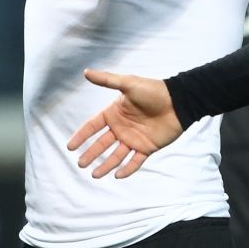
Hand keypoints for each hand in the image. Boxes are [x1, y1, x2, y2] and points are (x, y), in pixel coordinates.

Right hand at [67, 70, 184, 178]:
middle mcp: (122, 127)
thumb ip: (107, 80)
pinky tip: (118, 175)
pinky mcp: (147, 147)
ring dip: (105, 165)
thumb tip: (86, 72)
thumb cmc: (153, 91)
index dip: (81, 136)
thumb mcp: (128, 84)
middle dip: (91, 154)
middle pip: (102, 144)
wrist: (178, 101)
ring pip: (116, 155)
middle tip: (80, 164)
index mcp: (114, 113)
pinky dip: (127, 169)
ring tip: (95, 175)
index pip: (92, 126)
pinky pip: (135, 161)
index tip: (70, 147)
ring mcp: (134, 138)